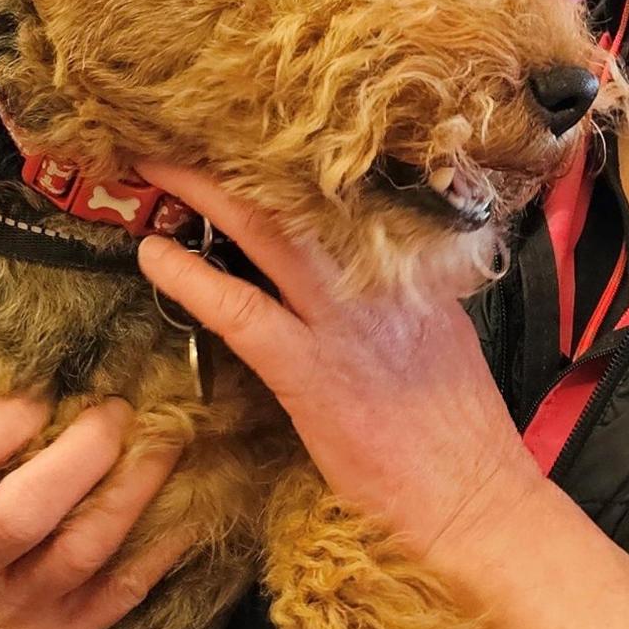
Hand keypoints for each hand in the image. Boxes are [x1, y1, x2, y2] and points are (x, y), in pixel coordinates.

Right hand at [0, 395, 191, 628]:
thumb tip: (14, 381)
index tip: (38, 393)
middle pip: (26, 510)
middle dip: (82, 451)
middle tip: (115, 409)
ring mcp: (14, 616)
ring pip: (84, 546)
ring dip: (133, 487)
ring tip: (165, 442)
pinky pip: (118, 594)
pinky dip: (157, 549)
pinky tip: (185, 509)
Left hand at [132, 162, 547, 575]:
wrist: (474, 498)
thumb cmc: (459, 435)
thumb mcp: (443, 337)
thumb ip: (404, 294)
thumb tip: (366, 272)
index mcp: (414, 267)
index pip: (345, 197)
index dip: (291, 165)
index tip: (252, 141)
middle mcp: (380, 278)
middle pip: (300, 198)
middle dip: (239, 162)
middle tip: (187, 130)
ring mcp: (343, 321)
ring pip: (265, 235)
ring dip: (205, 197)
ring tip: (156, 168)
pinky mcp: (311, 371)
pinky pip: (239, 309)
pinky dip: (191, 278)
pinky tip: (154, 256)